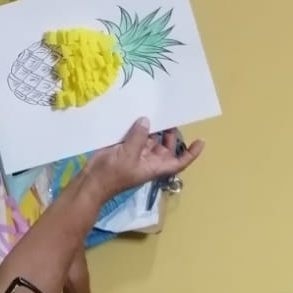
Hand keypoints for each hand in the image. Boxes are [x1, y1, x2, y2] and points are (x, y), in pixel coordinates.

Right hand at [84, 123, 202, 201]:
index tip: (201, 141)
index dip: (191, 153)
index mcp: (155, 166)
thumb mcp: (129, 154)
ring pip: (151, 139)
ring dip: (153, 127)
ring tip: (156, 110)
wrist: (92, 182)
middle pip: (166, 146)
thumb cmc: (114, 174)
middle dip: (170, 132)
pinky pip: (136, 136)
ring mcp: (136, 154)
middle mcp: (149, 160)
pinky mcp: (125, 148)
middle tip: (170, 114)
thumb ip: (139, 136)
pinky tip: (137, 113)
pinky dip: (138, 126)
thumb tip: (147, 121)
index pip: (179, 161)